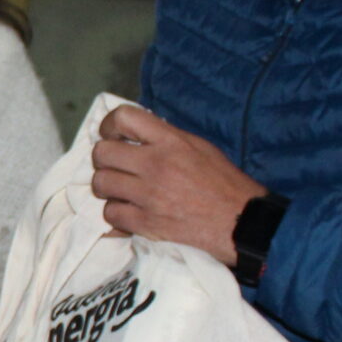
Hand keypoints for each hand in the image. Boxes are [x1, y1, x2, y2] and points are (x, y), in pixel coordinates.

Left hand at [89, 106, 264, 263]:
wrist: (241, 222)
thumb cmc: (223, 182)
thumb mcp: (200, 147)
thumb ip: (167, 138)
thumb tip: (136, 135)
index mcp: (171, 141)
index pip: (124, 118)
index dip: (109, 125)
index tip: (112, 135)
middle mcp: (155, 164)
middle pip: (102, 153)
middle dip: (103, 160)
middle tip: (115, 168)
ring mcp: (148, 195)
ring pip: (101, 184)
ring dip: (107, 188)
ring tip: (120, 192)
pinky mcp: (146, 223)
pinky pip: (110, 214)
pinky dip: (116, 215)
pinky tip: (128, 213)